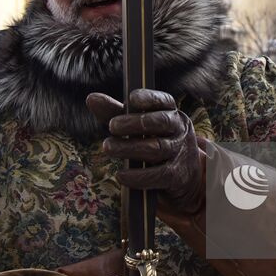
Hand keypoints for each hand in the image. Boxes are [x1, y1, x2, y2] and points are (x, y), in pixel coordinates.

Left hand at [86, 90, 204, 212]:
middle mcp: (179, 129)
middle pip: (160, 122)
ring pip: (156, 148)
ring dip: (130, 148)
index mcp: (171, 112)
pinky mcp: (176, 175)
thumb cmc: (153, 140)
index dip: (149, 98)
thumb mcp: (136, 124)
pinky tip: (120, 175)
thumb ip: (114, 112)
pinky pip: (157, 175)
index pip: (164, 100)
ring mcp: (179, 152)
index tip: (131, 99)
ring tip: (107, 147)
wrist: (184, 174)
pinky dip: (137, 176)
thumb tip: (91, 99)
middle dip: (136, 123)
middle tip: (112, 126)